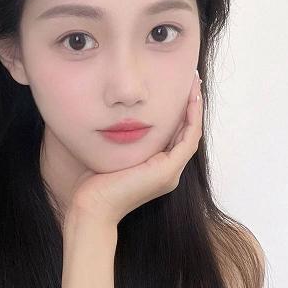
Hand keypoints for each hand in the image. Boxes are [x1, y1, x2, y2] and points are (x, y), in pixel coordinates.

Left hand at [66, 70, 203, 226]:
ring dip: (195, 107)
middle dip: (190, 104)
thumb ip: (122, 139)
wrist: (92, 207)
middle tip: (192, 80)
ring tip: (194, 83)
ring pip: (191, 133)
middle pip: (186, 132)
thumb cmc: (94, 185)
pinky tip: (190, 100)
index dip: (180, 111)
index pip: (175, 135)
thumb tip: (117, 117)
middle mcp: (168, 171)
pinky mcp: (168, 171)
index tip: (179, 87)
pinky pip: (188, 140)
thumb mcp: (112, 154)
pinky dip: (191, 119)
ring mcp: (170, 173)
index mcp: (157, 169)